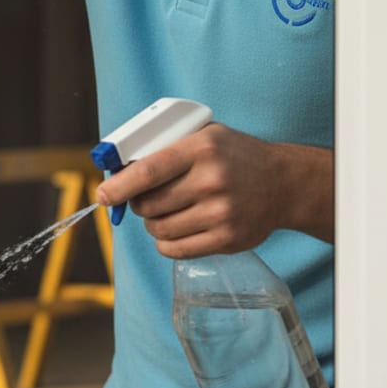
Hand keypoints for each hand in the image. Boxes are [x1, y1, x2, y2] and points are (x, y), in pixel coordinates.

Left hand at [94, 124, 333, 258]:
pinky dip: (165, 243)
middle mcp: (212, 181)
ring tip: (166, 211)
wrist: (283, 183)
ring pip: (159, 229)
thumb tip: (116, 171)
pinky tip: (175, 230)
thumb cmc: (233, 157)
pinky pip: (175, 250)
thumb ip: (163, 148)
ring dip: (153, 223)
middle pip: (148, 205)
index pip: (147, 171)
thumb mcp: (203, 137)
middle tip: (145, 198)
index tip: (103, 195)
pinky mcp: (227, 239)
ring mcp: (222, 213)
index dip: (119, 186)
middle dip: (137, 204)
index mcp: (202, 149)